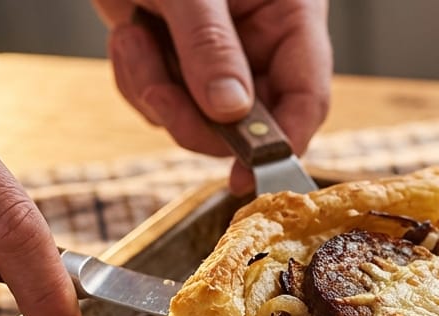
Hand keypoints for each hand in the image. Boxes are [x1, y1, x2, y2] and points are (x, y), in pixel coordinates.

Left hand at [92, 0, 331, 192]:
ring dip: (158, 94)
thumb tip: (231, 113)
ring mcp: (221, 55)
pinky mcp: (180, 60)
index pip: (308, 96)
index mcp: (291, 14)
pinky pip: (166, 101)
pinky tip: (131, 34)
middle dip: (199, 121)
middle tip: (163, 101)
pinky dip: (139, 79)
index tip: (249, 176)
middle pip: (252, 122)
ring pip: (201, 119)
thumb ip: (211, 47)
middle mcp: (263, 42)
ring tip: (136, 40)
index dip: (284, 143)